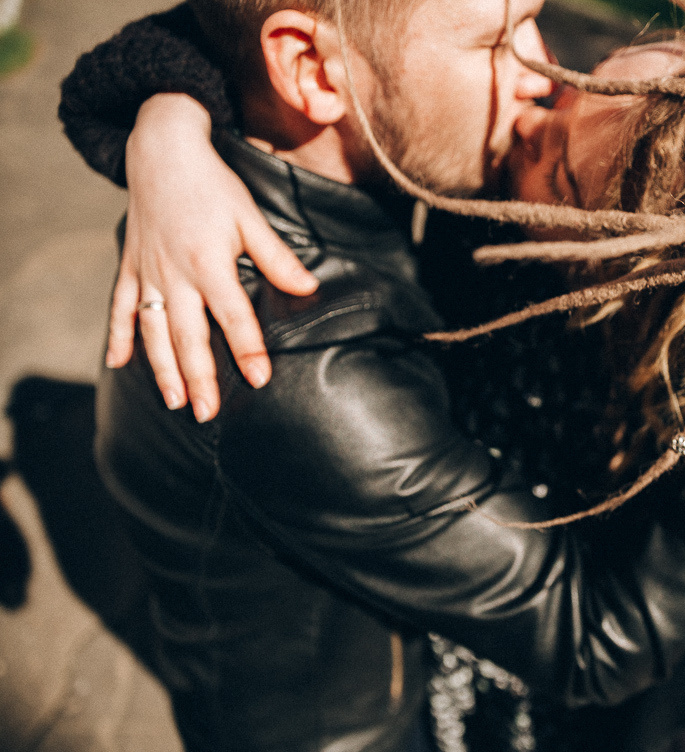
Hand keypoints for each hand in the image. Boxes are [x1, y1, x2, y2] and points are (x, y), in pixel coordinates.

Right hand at [109, 94, 318, 421]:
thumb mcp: (250, 217)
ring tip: (173, 401)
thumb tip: (310, 288)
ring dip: (162, 368)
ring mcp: (148, 272)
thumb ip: (277, 257)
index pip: (233, 315)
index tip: (258, 380)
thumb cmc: (213, 185)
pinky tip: (118, 364)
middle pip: (187, 335)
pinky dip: (118, 336)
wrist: (162, 150)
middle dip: (198, 376)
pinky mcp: (130, 266)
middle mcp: (174, 273)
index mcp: (209, 262)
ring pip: (151, 330)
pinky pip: (120, 307)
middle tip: (207, 413)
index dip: (248, 348)